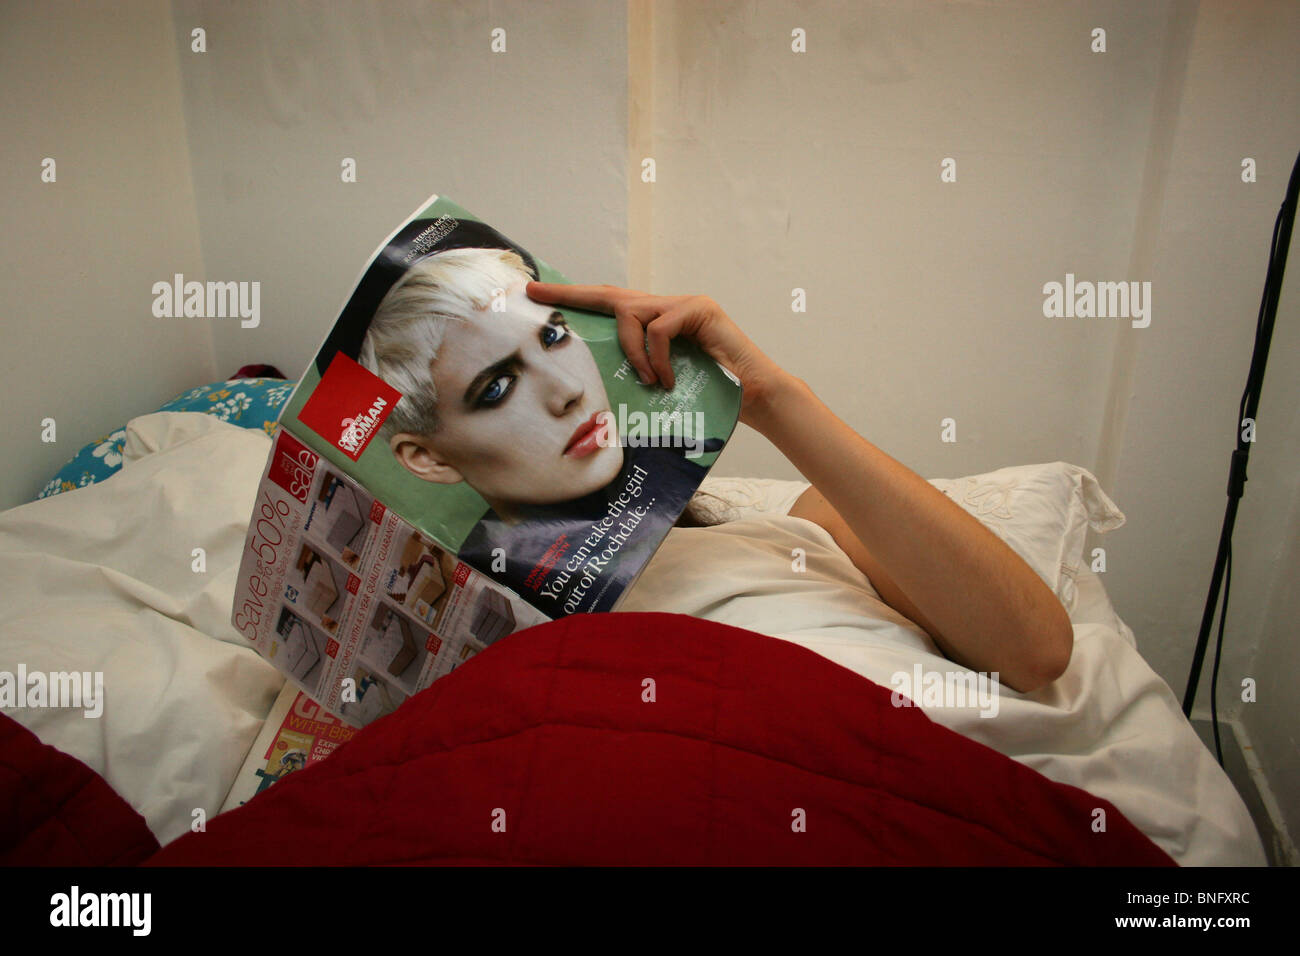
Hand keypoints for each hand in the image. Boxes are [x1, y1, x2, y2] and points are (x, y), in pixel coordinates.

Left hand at [524, 282, 792, 428]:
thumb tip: (593, 387)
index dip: (575, 300)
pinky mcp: (700, 310)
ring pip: (632, 312)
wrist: (756, 397)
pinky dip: (656, 358)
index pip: (610, 306)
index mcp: (656, 322)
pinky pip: (659, 328)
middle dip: (572, 295)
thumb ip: (637, 373)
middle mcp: (668, 305)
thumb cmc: (710, 396)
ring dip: (631, 351)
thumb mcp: (661, 384)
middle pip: (611, 295)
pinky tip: (667, 382)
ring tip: (647, 382)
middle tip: (536, 294)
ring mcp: (685, 304)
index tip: (539, 298)